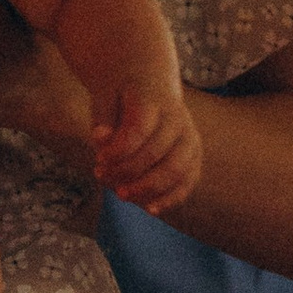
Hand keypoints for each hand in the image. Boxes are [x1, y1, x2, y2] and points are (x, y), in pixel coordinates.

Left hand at [93, 81, 203, 214]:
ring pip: (177, 171)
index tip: (99, 159)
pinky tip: (150, 209)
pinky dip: (171, 198)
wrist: (151, 83)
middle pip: (158, 154)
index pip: (139, 129)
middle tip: (101, 175)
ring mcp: (189, 139)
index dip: (118, 150)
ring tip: (119, 194)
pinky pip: (188, 182)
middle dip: (127, 172)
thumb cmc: (123, 93)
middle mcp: (178, 120)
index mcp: (155, 100)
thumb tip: (100, 138)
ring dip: (146, 189)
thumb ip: (103, 117)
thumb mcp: (106, 95)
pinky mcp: (193, 157)